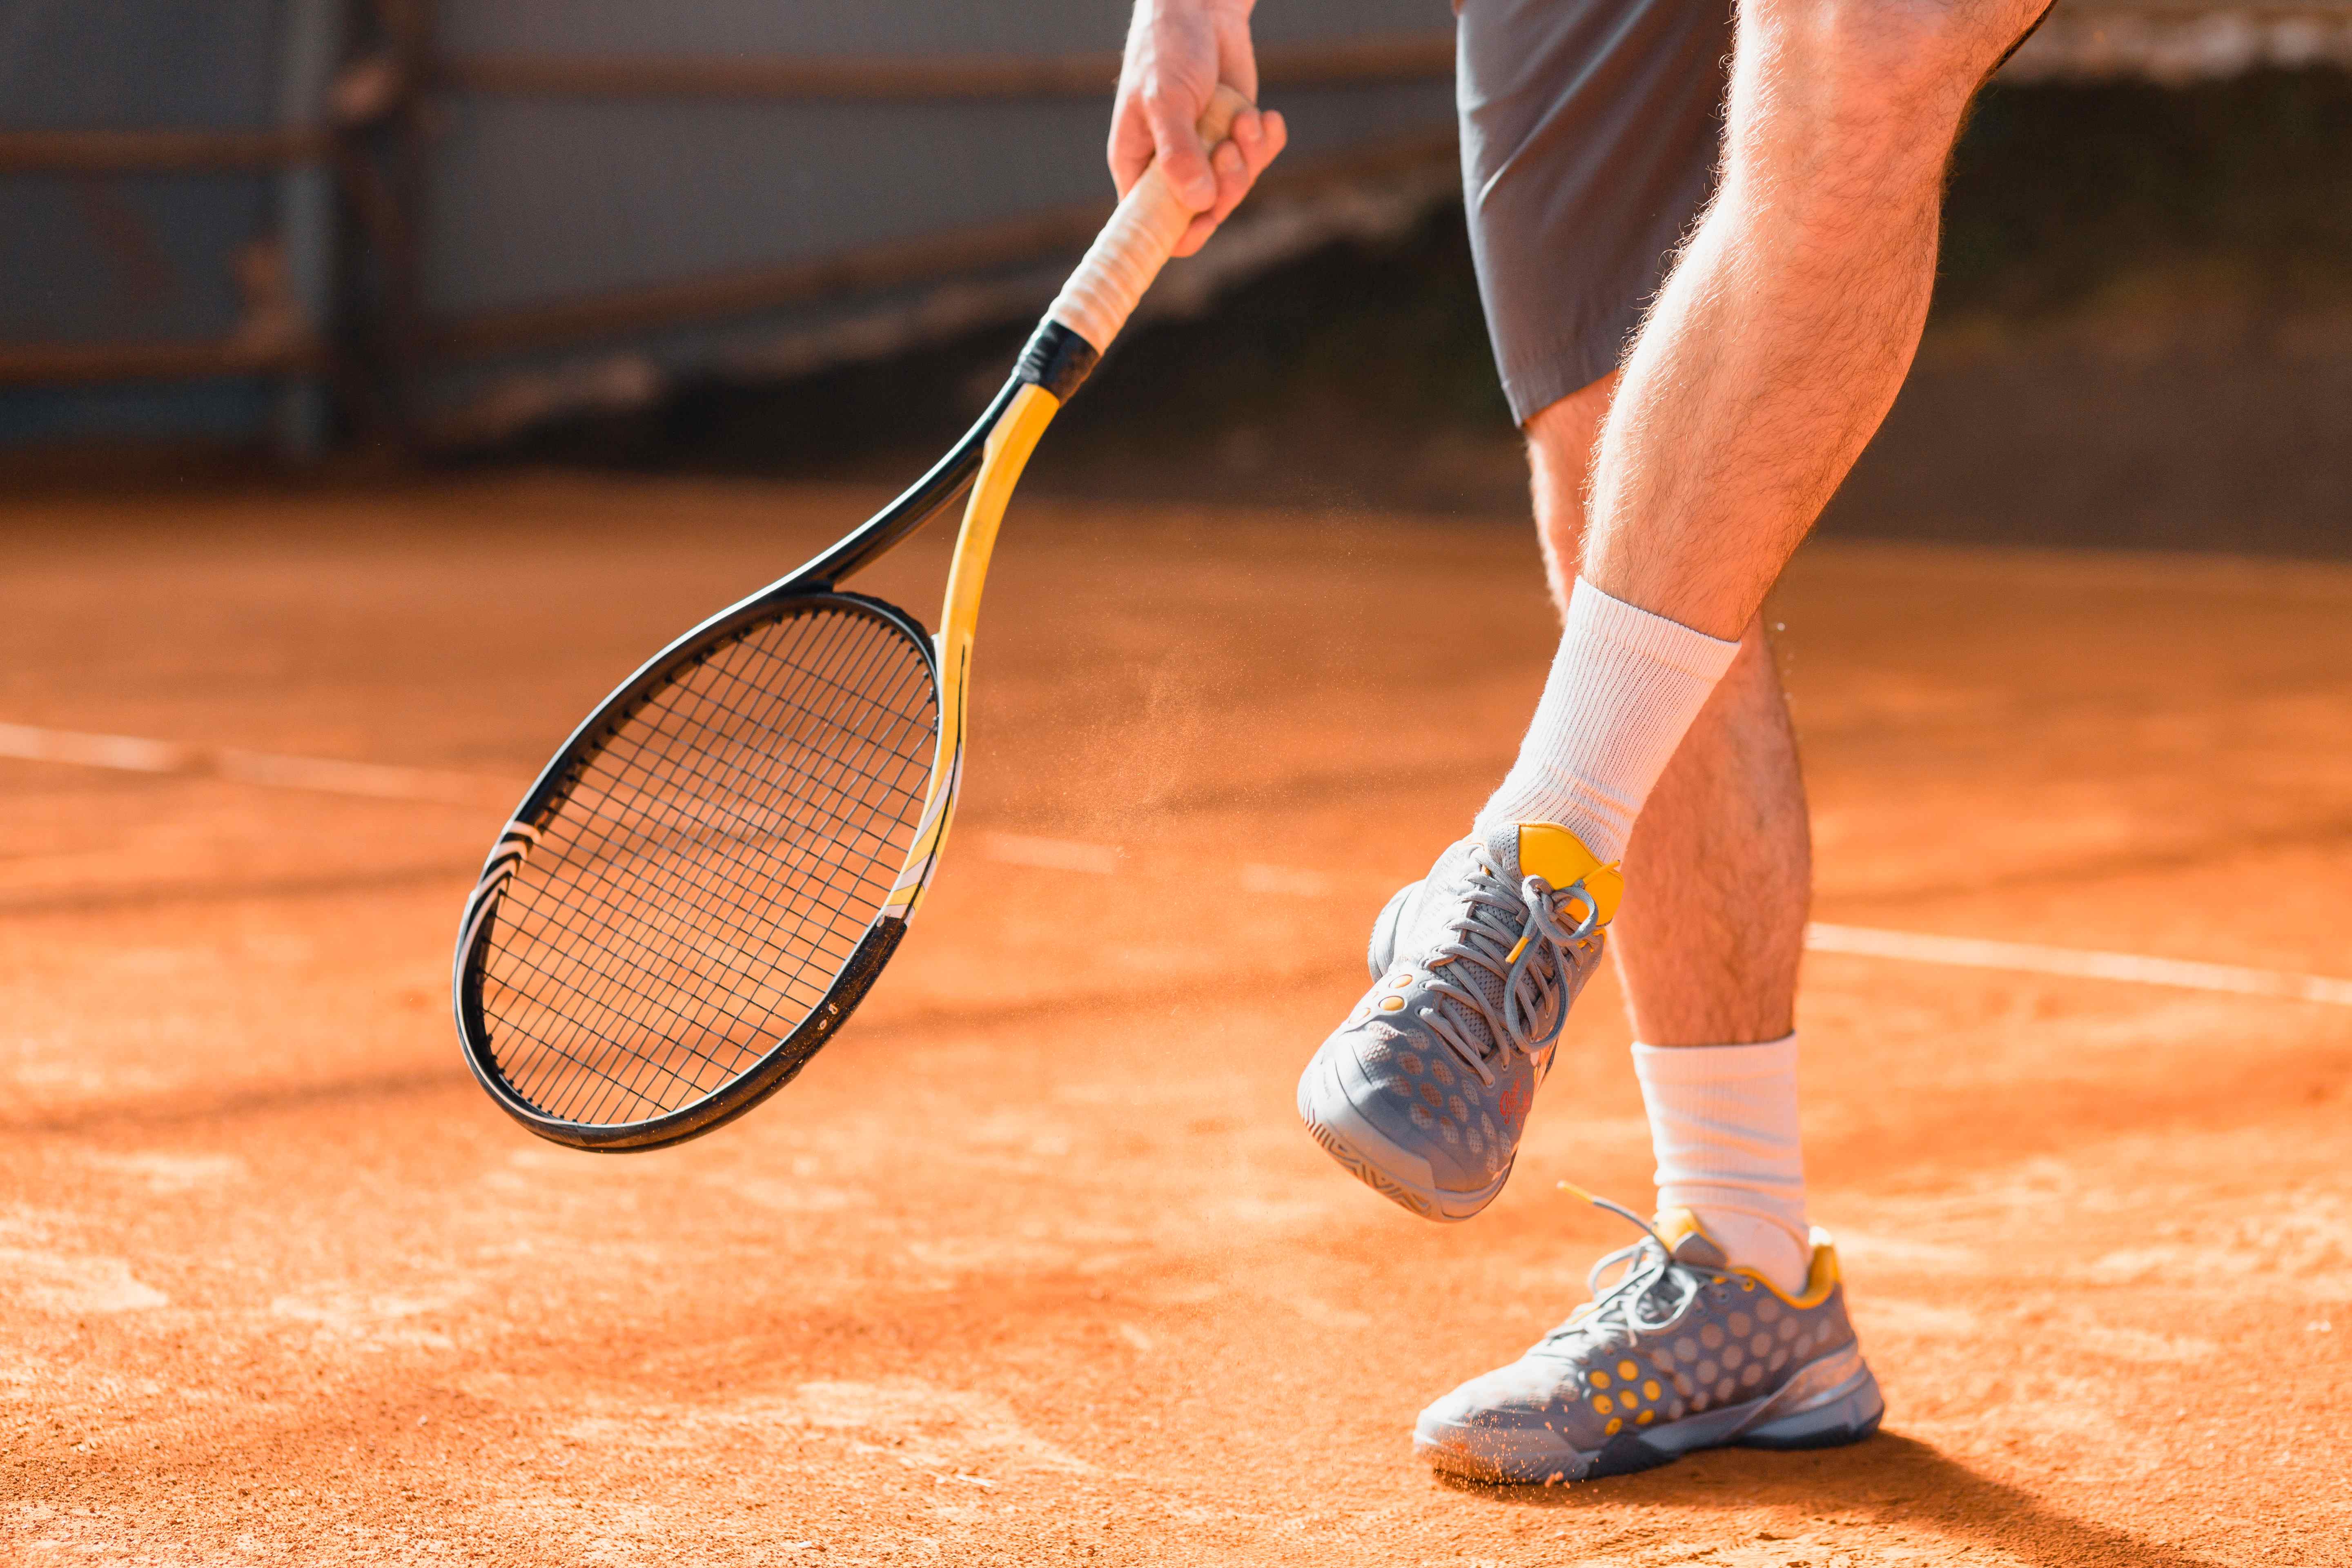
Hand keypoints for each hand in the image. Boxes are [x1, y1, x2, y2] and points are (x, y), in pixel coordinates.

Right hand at [1108, 0, 1288, 256]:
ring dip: (1250, 160)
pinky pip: (1260, 162)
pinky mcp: (1236, 138)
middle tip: (1229, 147)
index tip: (1204, 218)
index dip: (1179, 235)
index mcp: (1138, 167)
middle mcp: (1171, 169)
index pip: (1153, 226)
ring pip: (1236, 190)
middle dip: (1227, 186)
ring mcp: (1206, 155)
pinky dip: (1268, 143)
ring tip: (1247, 121)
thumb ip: (1178, 152)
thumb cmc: (1167, 48)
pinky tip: (1267, 116)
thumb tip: (1197, 204)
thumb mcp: (1166, 98)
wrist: (1201, 8)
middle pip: (1205, 214)